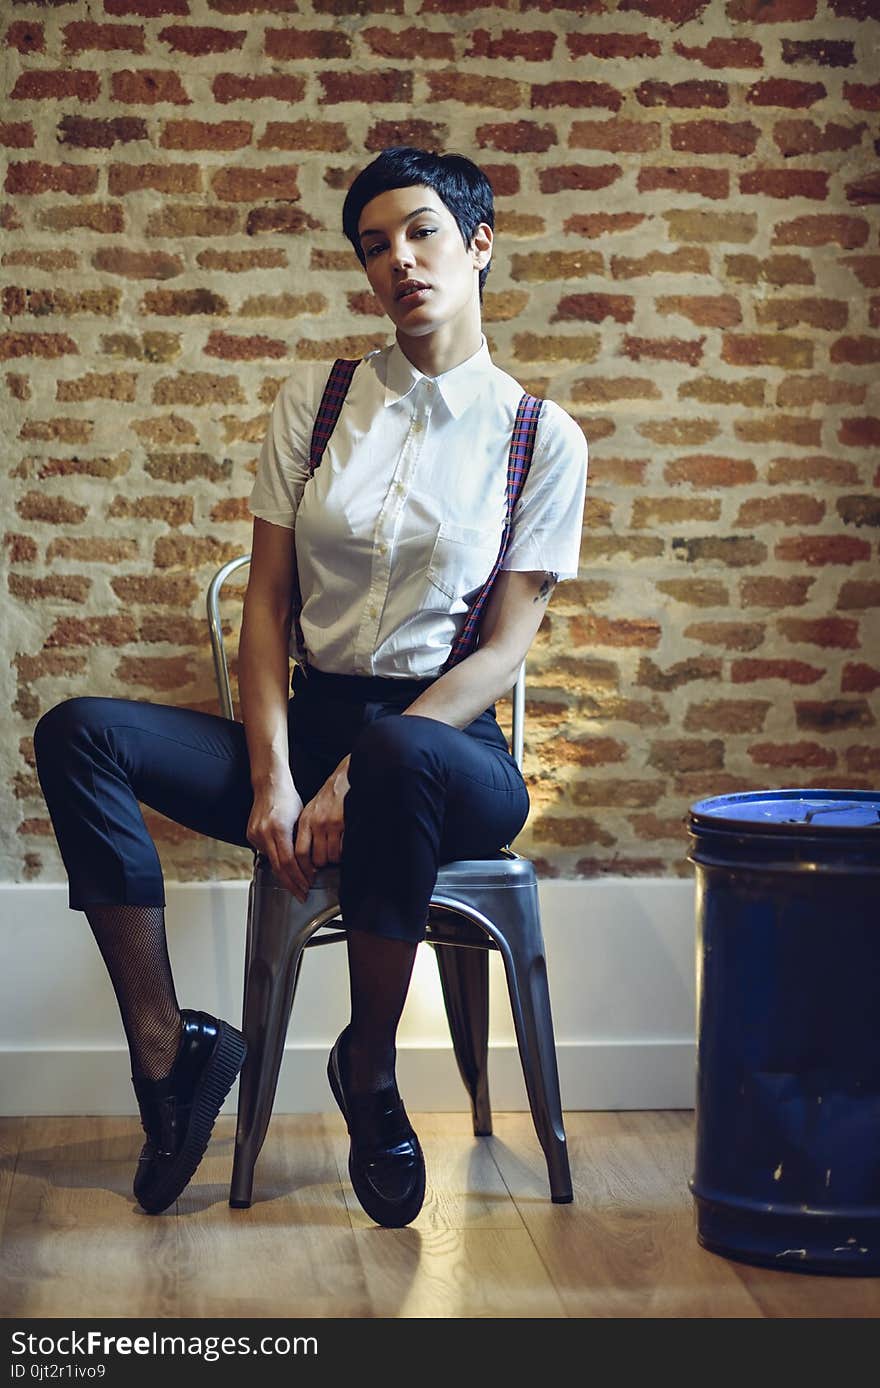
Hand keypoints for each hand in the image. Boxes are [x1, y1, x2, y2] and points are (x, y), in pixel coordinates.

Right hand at [246, 775, 311, 901]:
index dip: (299, 877)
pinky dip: (276, 862)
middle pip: (279, 867)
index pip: (289, 862)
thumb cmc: (288, 799)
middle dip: (292, 884)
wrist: (269, 786)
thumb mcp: (301, 819)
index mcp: (279, 828)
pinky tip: (285, 868)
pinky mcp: (250, 835)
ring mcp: (255, 834)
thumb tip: (310, 864)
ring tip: (296, 884)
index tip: (307, 886)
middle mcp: (264, 833)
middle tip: (301, 895)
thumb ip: (302, 842)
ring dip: (285, 875)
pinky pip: (265, 853)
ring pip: (272, 863)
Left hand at [293, 756, 350, 892]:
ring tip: (334, 857)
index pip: (297, 853)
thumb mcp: (310, 812)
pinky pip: (342, 848)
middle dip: (318, 868)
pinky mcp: (342, 823)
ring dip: (332, 861)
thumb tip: (300, 855)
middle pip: (314, 858)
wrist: (343, 779)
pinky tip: (343, 848)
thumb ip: (305, 831)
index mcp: (304, 822)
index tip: (303, 879)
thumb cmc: (327, 797)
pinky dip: (343, 852)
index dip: (300, 870)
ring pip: (329, 855)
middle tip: (320, 871)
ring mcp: (328, 823)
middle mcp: (314, 823)